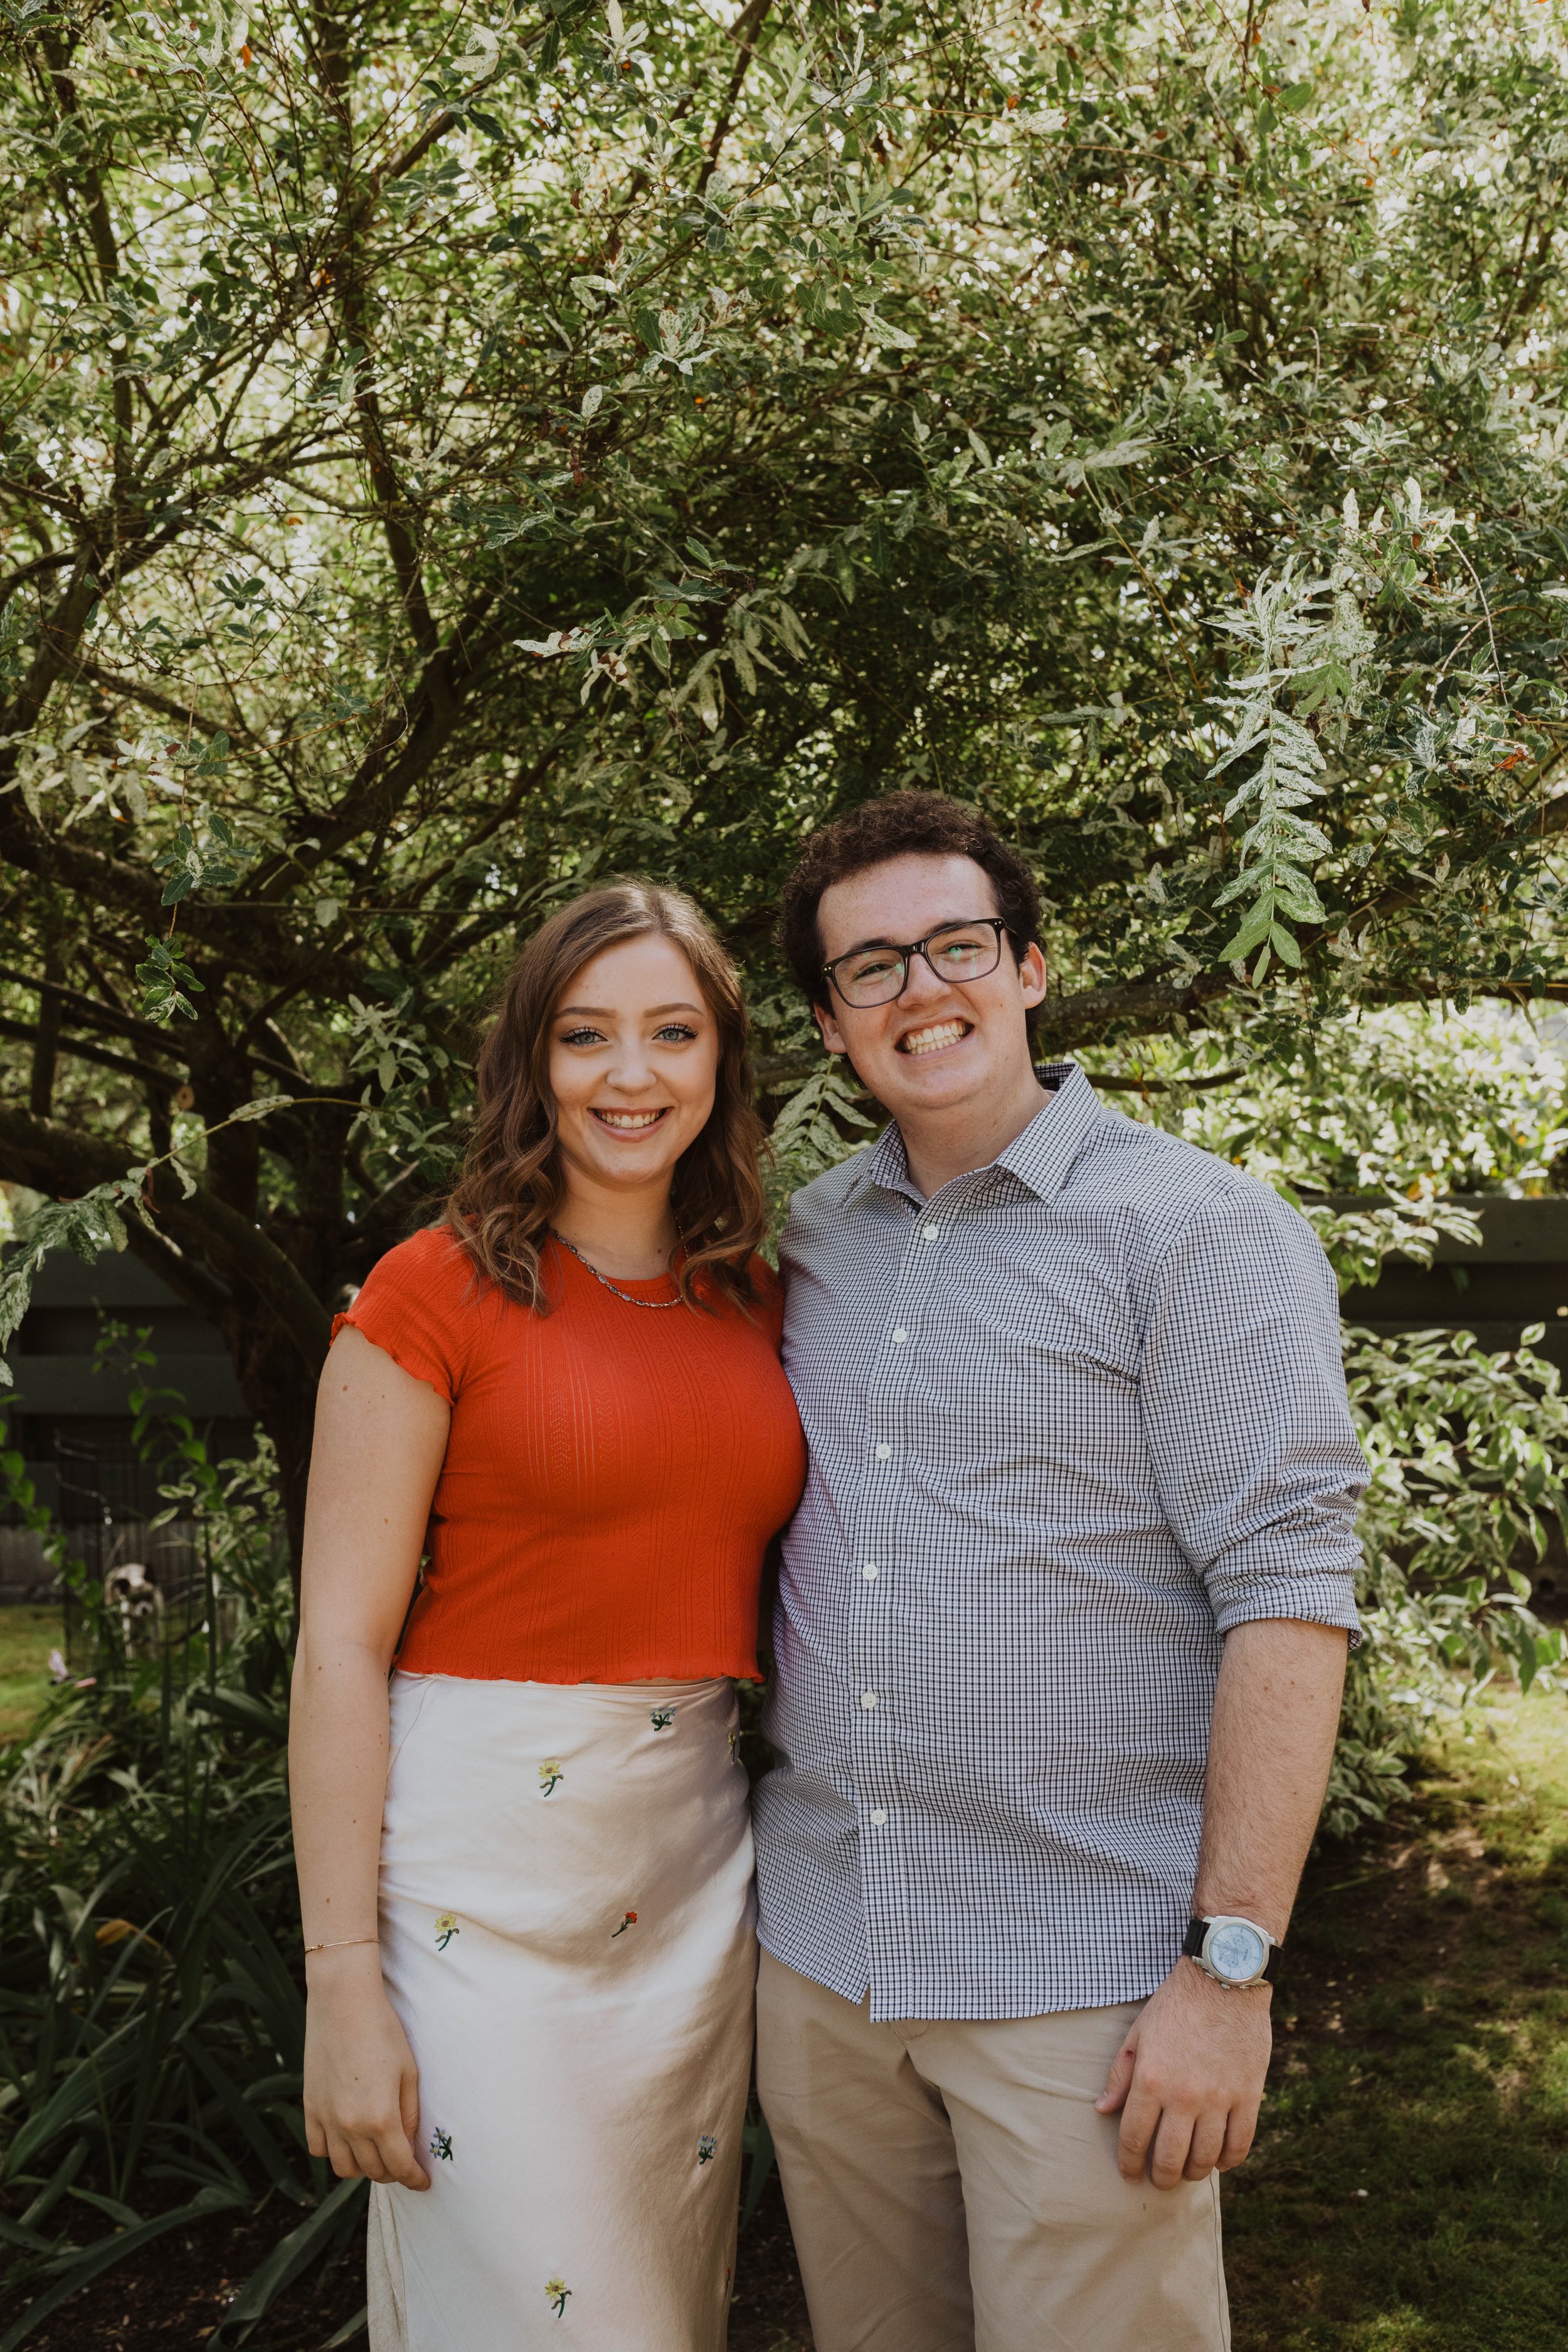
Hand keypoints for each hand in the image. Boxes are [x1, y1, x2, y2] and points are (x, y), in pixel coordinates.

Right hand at [303, 1946, 428, 2189]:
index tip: (422, 2183)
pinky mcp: (310, 2107)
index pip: (399, 2167)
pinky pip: (318, 2148)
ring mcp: (326, 2119)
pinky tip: (347, 2138)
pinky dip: (334, 2151)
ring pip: (343, 2168)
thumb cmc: (383, 2031)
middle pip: (373, 2171)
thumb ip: (409, 2114)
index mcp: (380, 2118)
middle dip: (392, 2172)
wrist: (343, 2002)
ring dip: (363, 2167)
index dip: (414, 2179)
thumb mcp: (408, 2072)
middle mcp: (350, 2126)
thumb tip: (409, 2144)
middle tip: (404, 2162)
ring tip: (376, 2153)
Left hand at [1094, 1959, 1270, 2189]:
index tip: (1129, 2174)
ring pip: (1205, 2159)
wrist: (1224, 1979)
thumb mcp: (1139, 2033)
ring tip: (1187, 2171)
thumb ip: (1120, 2075)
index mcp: (1151, 2080)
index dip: (1129, 2164)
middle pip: (1170, 2158)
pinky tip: (1219, 2161)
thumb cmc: (1176, 2005)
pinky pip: (1240, 2144)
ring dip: (1193, 2173)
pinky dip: (1228, 2160)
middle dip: (1160, 2177)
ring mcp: (1219, 2098)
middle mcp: (1184, 2096)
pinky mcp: (1248, 2095)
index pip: (1134, 2139)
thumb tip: (1102, 2109)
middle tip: (1159, 2180)